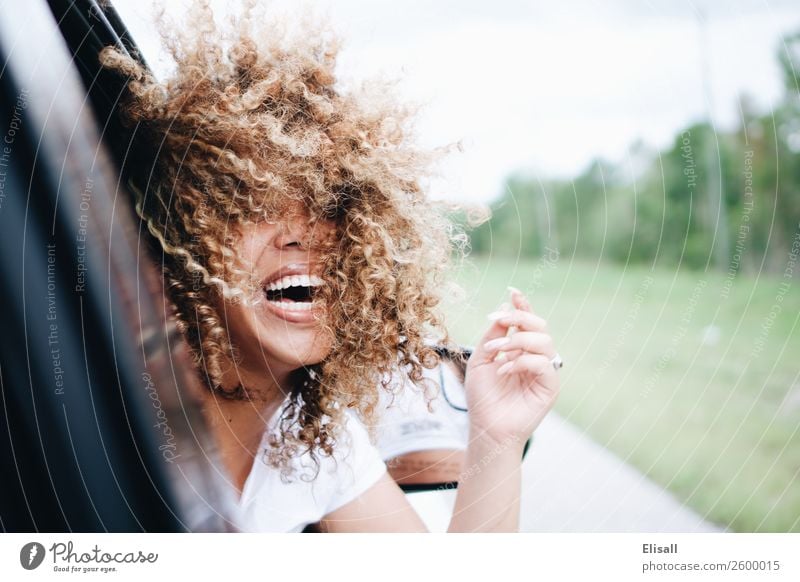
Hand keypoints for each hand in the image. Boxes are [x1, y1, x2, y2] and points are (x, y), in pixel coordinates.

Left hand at [463, 287, 560, 447]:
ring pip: (543, 341)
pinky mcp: (550, 387)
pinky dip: (522, 361)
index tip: (513, 292)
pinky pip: (544, 363)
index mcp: (520, 349)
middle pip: (540, 326)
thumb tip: (503, 308)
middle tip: (500, 321)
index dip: (523, 306)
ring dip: (517, 340)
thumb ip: (492, 335)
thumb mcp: (481, 359)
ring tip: (497, 352)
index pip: (527, 322)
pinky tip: (504, 369)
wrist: (486, 427)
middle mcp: (535, 357)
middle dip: (520, 318)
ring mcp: (544, 372)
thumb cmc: (482, 397)